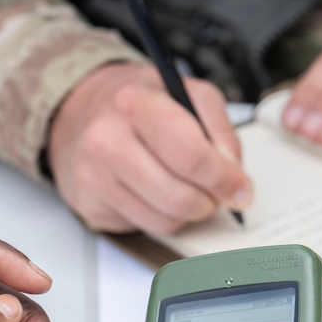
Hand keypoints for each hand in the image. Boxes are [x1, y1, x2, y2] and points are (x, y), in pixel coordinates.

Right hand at [46, 62, 253, 233]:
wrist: (81, 114)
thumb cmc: (138, 103)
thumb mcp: (187, 93)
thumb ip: (219, 130)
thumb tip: (233, 176)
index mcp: (134, 103)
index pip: (190, 155)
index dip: (223, 179)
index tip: (240, 189)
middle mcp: (105, 140)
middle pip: (178, 197)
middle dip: (209, 202)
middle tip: (215, 193)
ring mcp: (92, 178)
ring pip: (164, 220)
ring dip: (186, 213)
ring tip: (184, 188)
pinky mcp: (89, 206)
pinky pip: (144, 227)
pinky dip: (160, 216)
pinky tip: (153, 192)